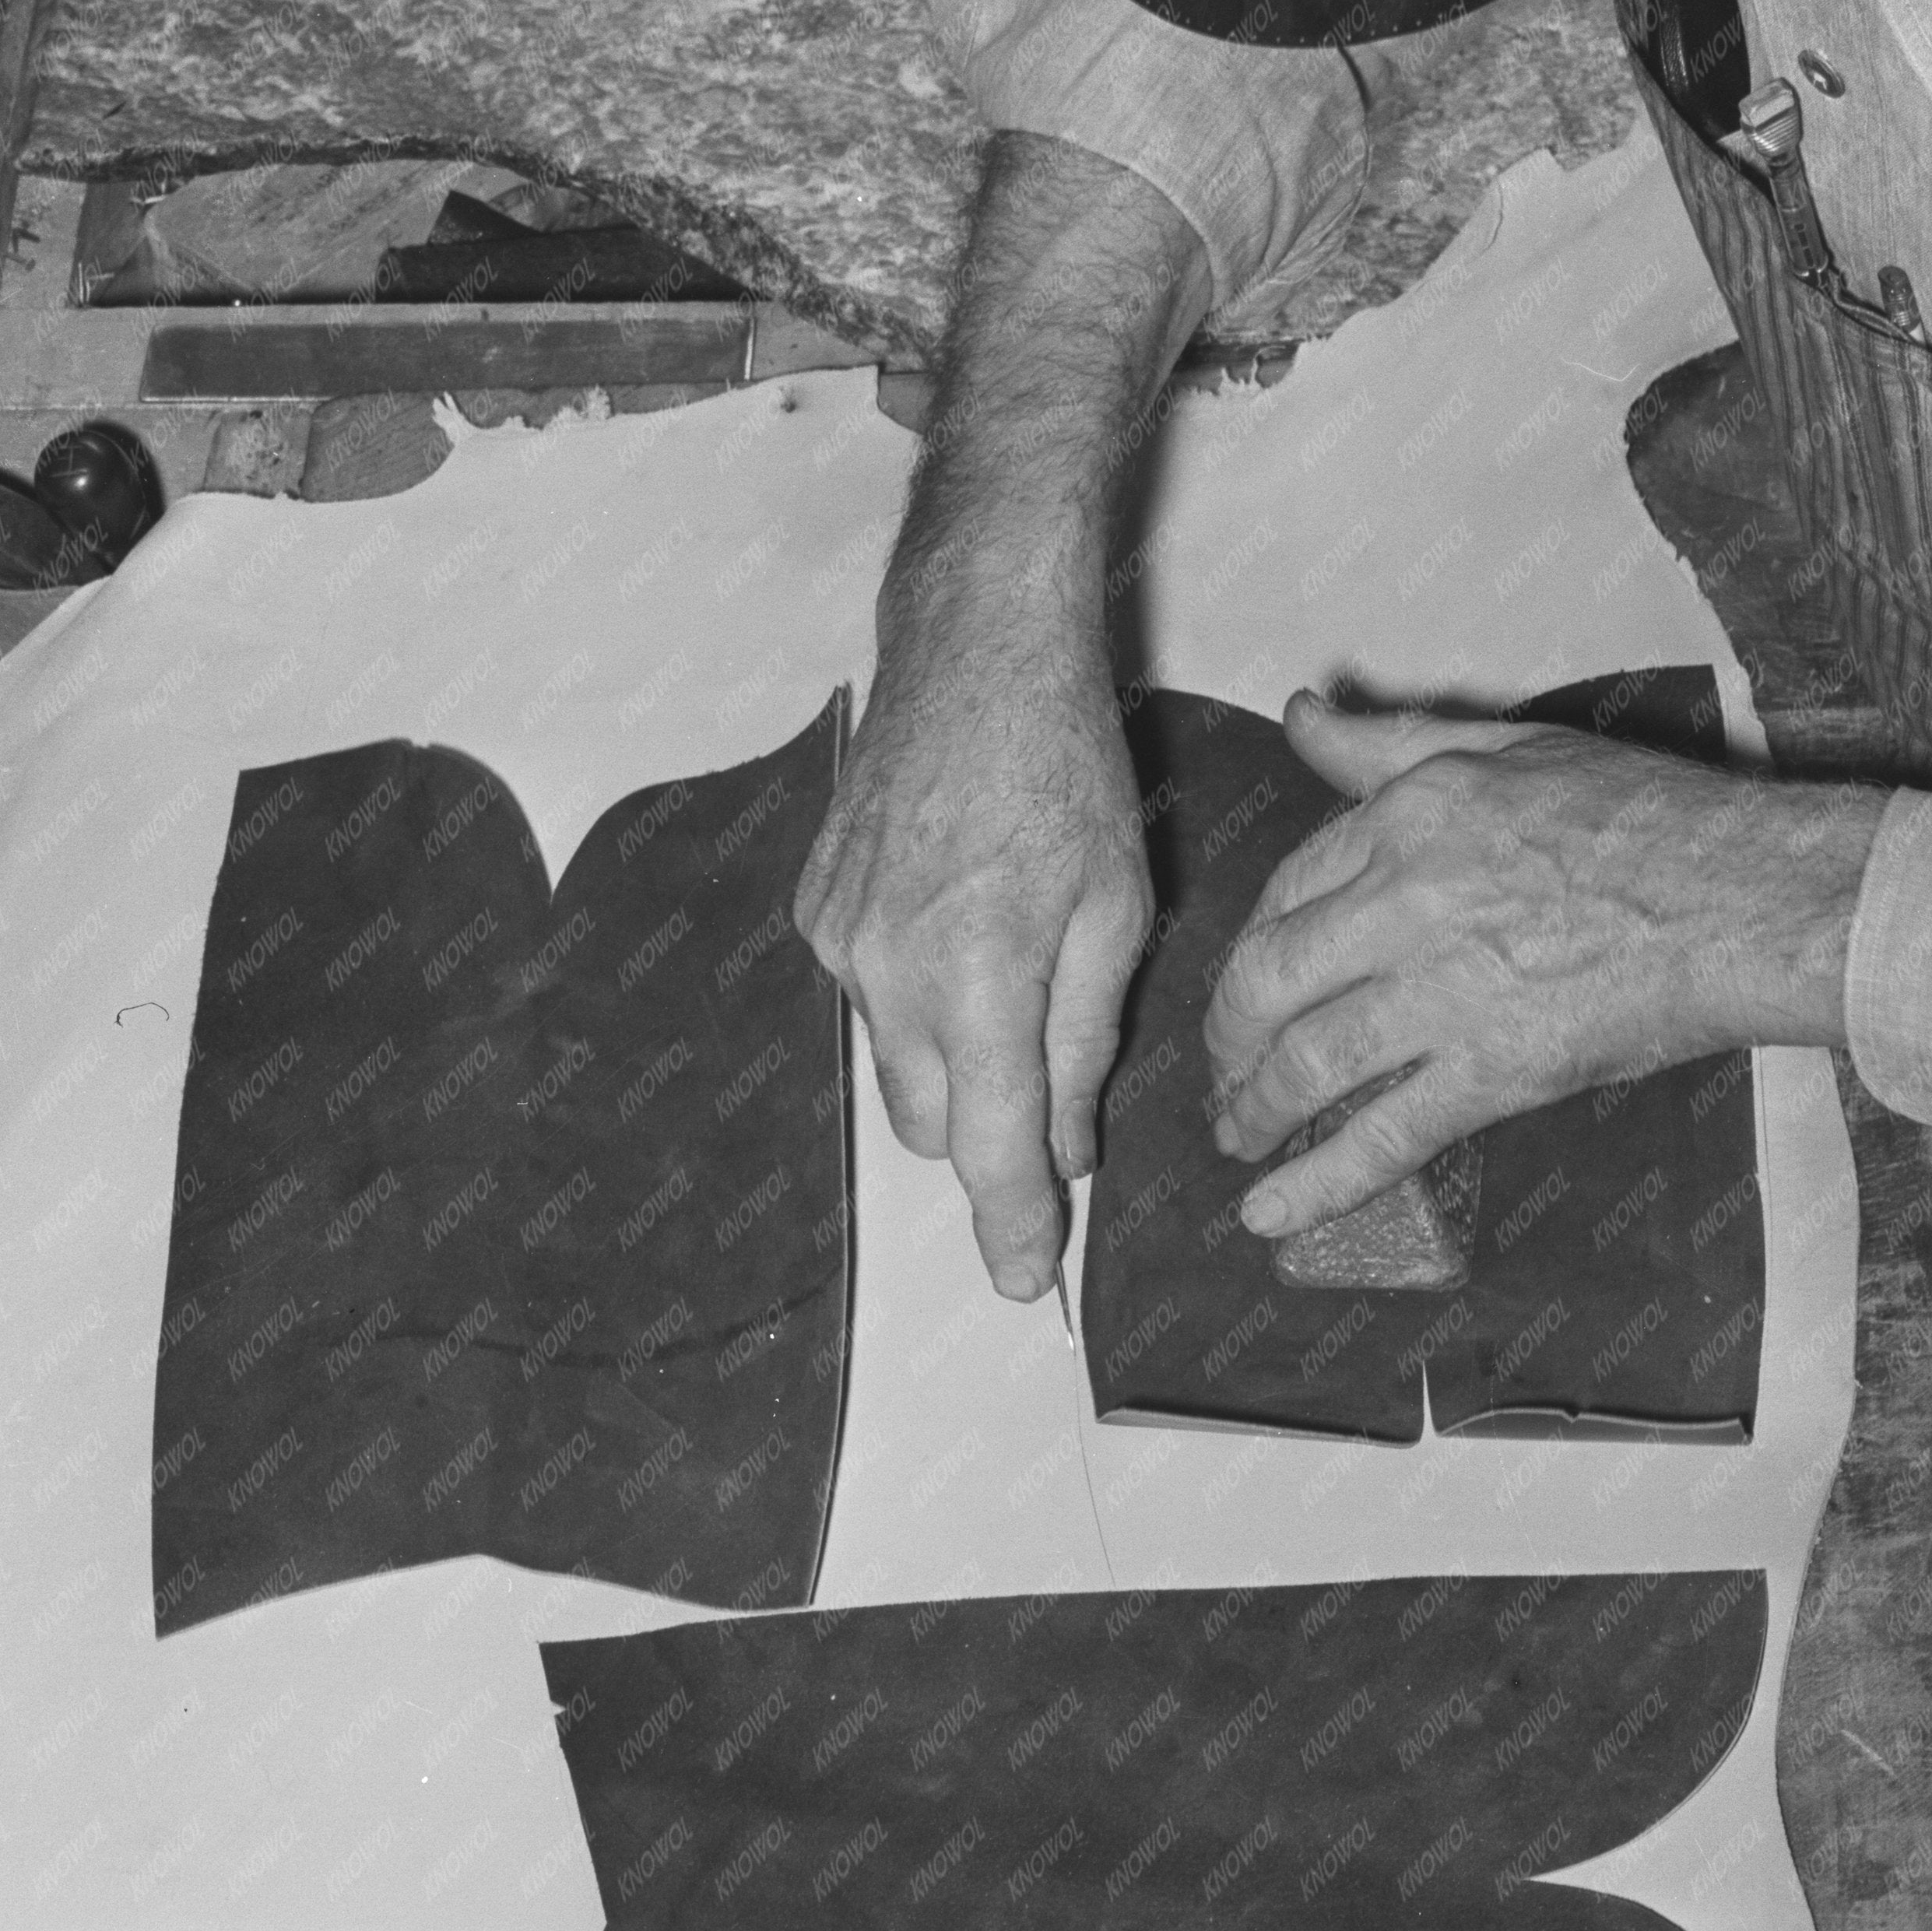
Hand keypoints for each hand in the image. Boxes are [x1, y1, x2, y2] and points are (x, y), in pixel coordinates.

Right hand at [796, 579, 1153, 1301]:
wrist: (973, 646)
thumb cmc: (1063, 766)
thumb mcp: (1116, 912)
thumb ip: (1082, 1045)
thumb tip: (1060, 1150)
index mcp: (979, 979)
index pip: (991, 1153)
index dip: (1011, 1230)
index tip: (1026, 1284)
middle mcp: (890, 975)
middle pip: (935, 1130)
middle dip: (988, 1130)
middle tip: (1046, 1075)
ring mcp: (839, 943)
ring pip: (899, 1069)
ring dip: (954, 1055)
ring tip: (1003, 960)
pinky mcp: (815, 911)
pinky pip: (869, 998)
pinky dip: (917, 989)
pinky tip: (955, 910)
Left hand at [1203, 695, 1882, 1238]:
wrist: (1742, 899)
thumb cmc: (1647, 820)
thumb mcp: (1508, 746)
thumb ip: (1393, 743)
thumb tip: (1306, 717)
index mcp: (1409, 816)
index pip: (1287, 887)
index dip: (1252, 946)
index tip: (1244, 985)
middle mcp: (1409, 899)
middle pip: (1268, 980)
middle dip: (1227, 1042)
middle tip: (1224, 1075)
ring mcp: (1446, 991)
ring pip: (1306, 1064)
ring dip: (1256, 1113)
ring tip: (1240, 1141)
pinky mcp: (1492, 1071)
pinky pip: (1382, 1136)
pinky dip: (1316, 1183)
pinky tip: (1270, 1214)